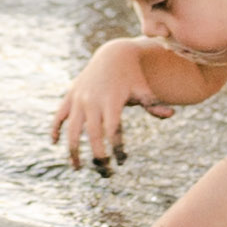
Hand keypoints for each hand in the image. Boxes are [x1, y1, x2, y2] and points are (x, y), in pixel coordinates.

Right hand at [48, 43, 156, 167]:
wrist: (112, 54)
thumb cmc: (132, 76)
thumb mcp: (144, 89)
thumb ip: (154, 105)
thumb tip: (171, 115)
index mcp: (111, 101)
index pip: (113, 132)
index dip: (116, 149)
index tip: (122, 162)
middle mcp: (93, 101)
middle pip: (93, 135)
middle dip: (97, 156)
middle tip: (104, 173)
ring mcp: (79, 98)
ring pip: (72, 129)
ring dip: (73, 150)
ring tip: (77, 168)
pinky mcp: (70, 95)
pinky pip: (59, 115)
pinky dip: (55, 128)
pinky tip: (55, 143)